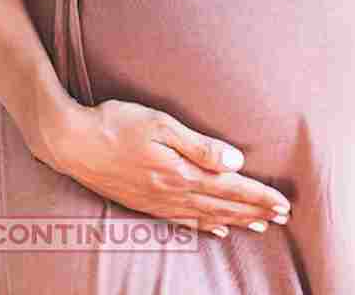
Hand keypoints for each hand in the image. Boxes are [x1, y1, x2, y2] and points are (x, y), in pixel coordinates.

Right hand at [47, 99, 290, 236]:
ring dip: (236, 220)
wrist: (70, 142)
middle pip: (223, 205)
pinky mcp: (143, 203)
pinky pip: (182, 222)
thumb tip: (234, 162)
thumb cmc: (114, 124)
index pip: (230, 188)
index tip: (285, 203)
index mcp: (180, 173)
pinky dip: (204, 227)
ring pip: (206, 217)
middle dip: (256, 210)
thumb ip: (199, 145)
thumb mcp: (160, 124)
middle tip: (285, 217)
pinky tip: (216, 230)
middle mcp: (172, 193)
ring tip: (260, 226)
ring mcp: (157, 201)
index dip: (259, 195)